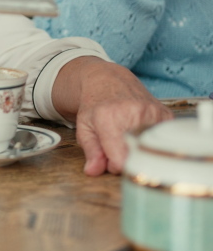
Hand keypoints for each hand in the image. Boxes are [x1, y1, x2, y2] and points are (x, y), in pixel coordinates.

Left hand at [52, 57, 171, 175]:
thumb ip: (91, 152)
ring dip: (140, 150)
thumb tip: (94, 171)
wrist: (110, 80)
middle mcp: (135, 113)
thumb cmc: (96, 105)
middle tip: (118, 147)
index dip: (115, 167)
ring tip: (128, 137)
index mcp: (110, 118)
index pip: (121, 161)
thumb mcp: (85, 128)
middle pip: (137, 156)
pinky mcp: (166, 115)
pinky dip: (152, 143)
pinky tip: (141, 133)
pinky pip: (162, 141)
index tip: (110, 160)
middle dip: (127, 159)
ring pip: (151, 150)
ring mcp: (153, 113)